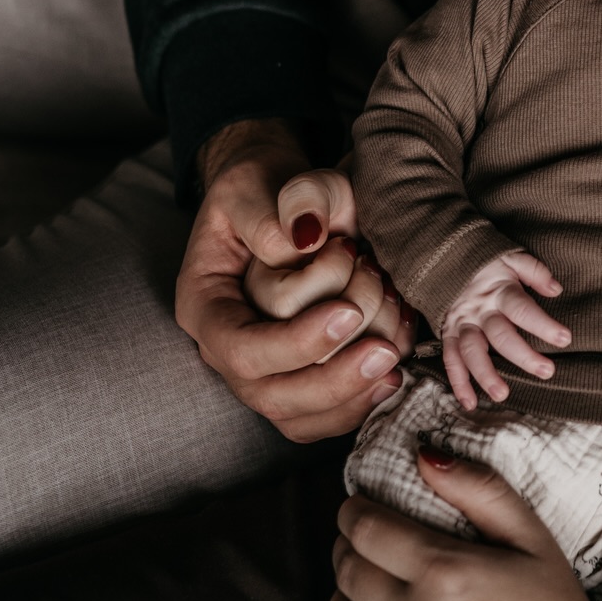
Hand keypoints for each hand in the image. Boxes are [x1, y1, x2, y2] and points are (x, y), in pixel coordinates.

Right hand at [176, 118, 413, 442]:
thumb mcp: (252, 182)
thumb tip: (298, 242)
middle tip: (383, 348)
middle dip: (330, 380)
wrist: (286, 204)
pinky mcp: (298, 378)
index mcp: (206, 306)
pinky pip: (325, 416)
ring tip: (393, 359)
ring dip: (350, 397)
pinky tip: (395, 370)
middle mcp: (228, 349)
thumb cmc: (263, 188)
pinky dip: (362, 401)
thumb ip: (269, 210)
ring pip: (299, 418)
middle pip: (269, 395)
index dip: (292, 342)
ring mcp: (262, 371)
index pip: (239, 348)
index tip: (347, 311)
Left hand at [327, 449, 601, 600]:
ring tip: (367, 595)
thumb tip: (422, 454)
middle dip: (348, 550)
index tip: (358, 510)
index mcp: (447, 571)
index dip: (354, 513)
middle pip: (347, 573)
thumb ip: (478, 488)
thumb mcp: (532, 537)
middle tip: (366, 547)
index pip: (365, 530)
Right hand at [440, 249, 570, 410]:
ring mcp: (462, 324)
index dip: (543, 324)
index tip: (564, 339)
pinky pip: (451, 360)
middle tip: (547, 372)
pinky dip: (458, 382)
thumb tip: (556, 289)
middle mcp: (479, 310)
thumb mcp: (512, 257)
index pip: (522, 309)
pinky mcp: (447, 334)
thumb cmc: (487, 263)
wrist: (442, 256)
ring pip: (472, 352)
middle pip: (500, 336)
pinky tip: (471, 402)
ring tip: (503, 394)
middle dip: (523, 356)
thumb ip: (535, 271)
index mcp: (499, 290)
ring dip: (485, 375)